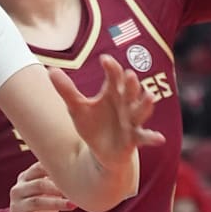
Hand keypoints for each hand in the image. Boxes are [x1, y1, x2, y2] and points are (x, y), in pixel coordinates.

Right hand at [10, 161, 75, 211]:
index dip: (53, 169)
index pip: (37, 169)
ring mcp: (16, 207)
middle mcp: (17, 191)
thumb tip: (81, 166)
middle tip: (76, 191)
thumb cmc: (41, 206)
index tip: (73, 171)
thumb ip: (55, 178)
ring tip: (73, 206)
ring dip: (57, 203)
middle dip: (58, 188)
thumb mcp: (45, 190)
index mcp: (24, 179)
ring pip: (36, 203)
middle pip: (38, 185)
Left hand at [49, 54, 164, 178]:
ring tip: (149, 96)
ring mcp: (132, 122)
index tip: (104, 60)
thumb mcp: (76, 108)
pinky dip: (152, 137)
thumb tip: (50, 70)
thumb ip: (66, 90)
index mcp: (113, 93)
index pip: (114, 76)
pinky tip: (160, 138)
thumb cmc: (92, 125)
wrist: (101, 152)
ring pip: (141, 111)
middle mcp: (125, 104)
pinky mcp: (134, 139)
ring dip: (145, 104)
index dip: (111, 68)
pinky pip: (145, 137)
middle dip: (131, 84)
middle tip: (129, 75)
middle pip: (130, 91)